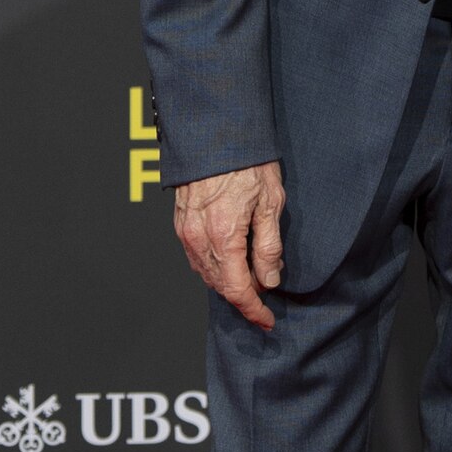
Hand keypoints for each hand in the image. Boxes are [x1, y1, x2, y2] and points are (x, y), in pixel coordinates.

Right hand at [173, 163, 284, 328]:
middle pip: (220, 285)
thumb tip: (269, 280)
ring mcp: (186, 231)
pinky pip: (196, 257)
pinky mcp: (181, 223)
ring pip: (206, 273)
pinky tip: (231, 263)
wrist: (215, 132)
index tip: (267, 320)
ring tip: (252, 281)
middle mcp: (199, 238)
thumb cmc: (247, 162)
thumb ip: (269, 246)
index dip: (253, 310)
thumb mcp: (271, 203)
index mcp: (224, 236)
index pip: (238, 289)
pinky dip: (214, 267)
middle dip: (243, 298)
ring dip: (228, 283)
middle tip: (265, 300)